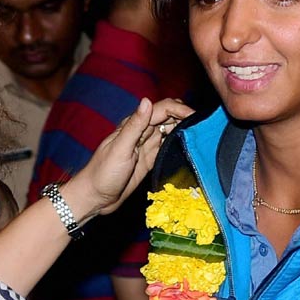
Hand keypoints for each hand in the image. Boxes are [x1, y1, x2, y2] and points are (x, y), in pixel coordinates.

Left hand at [73, 98, 194, 220]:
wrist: (95, 197)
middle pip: (170, 116)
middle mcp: (143, 132)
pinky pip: (169, 146)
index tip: (198, 118)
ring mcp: (147, 145)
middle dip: (187, 116)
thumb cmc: (102, 173)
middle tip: (204, 127)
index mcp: (134, 125)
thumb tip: (147, 101)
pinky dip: (180, 144)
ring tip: (202, 136)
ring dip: (185, 129)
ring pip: (171, 130)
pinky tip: (190, 149)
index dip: (181, 109)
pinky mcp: (151, 159)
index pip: (163, 109)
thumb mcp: (119, 149)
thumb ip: (134, 126)